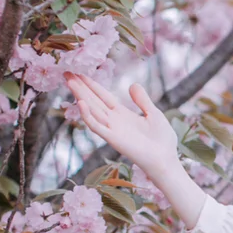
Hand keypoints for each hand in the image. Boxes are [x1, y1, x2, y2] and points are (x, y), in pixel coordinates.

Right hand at [63, 71, 178, 181]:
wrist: (166, 160)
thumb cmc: (162, 140)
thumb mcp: (154, 114)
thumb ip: (142, 100)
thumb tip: (132, 84)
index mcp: (123, 114)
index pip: (103, 96)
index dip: (92, 85)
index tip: (79, 72)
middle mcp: (114, 121)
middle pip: (93, 100)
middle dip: (80, 87)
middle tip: (66, 72)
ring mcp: (112, 130)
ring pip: (92, 110)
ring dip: (80, 96)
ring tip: (70, 81)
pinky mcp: (113, 139)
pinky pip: (97, 126)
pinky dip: (88, 116)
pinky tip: (81, 103)